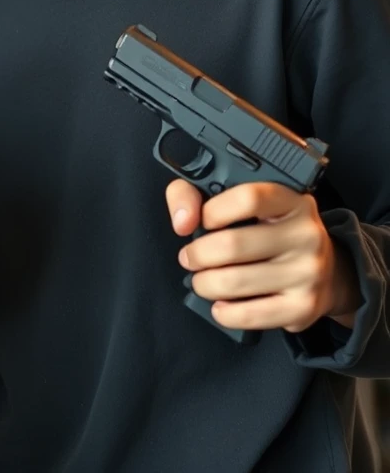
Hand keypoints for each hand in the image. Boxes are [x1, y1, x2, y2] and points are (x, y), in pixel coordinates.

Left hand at [167, 179, 360, 333]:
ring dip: (205, 284)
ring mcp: (308, 272)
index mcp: (289, 200)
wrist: (327, 273)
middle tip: (190, 258)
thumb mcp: (238, 200)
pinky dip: (225, 312)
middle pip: (233, 244)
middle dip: (198, 254)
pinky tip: (220, 304)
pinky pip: (250, 315)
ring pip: (235, 281)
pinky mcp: (303, 307)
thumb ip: (193, 194)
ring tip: (202, 280)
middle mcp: (305, 234)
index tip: (202, 221)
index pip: (247, 198)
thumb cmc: (268, 230)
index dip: (213, 211)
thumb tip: (182, 222)